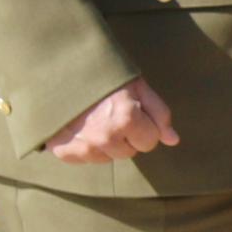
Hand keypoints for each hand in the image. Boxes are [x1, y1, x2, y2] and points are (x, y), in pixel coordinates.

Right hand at [46, 77, 180, 164]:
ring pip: (109, 158)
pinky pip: (87, 159)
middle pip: (130, 152)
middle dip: (126, 136)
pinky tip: (80, 127)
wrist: (57, 71)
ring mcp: (84, 147)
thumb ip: (158, 113)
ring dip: (106, 143)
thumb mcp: (136, 86)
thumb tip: (173, 140)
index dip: (143, 126)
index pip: (150, 142)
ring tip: (94, 119)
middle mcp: (106, 138)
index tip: (131, 111)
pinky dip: (86, 146)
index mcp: (127, 119)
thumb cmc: (102, 76)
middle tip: (110, 113)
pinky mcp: (65, 152)